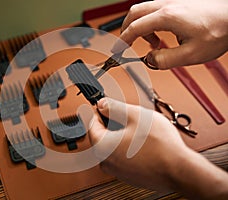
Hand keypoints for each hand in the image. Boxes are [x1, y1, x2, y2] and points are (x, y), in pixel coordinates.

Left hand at [89, 97, 227, 198]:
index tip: (105, 106)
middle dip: (113, 123)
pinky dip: (129, 147)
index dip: (99, 111)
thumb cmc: (160, 146)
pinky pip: (122, 156)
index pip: (91, 123)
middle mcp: (105, 161)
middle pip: (102, 135)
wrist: (179, 170)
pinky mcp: (128, 175)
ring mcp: (116, 171)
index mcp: (101, 146)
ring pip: (113, 146)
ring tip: (139, 130)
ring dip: (122, 135)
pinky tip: (143, 143)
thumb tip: (102, 104)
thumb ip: (113, 107)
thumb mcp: (135, 115)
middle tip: (127, 116)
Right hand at [112, 0, 227, 68]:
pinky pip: (155, 10)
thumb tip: (150, 59)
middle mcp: (167, 5)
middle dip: (127, 30)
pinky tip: (163, 34)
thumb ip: (165, 60)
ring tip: (153, 43)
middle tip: (127, 44)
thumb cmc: (219, 30)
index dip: (122, 40)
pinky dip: (151, 22)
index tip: (117, 50)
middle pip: (134, 13)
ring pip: (144, 10)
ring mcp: (172, 1)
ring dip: (141, 27)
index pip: (135, 28)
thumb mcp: (191, 54)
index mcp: (167, 17)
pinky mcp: (178, 3)